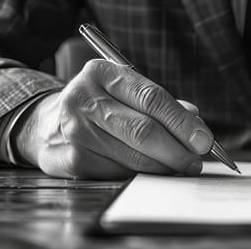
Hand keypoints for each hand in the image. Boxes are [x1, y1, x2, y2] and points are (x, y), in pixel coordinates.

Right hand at [15, 59, 213, 178]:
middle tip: (196, 160)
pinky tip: (154, 172)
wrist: (46, 125)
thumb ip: (159, 104)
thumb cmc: (98, 106)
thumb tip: (195, 121)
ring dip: (165, 166)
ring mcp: (76, 131)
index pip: (151, 98)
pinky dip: (144, 175)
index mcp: (101, 73)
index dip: (181, 122)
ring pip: (134, 157)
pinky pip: (120, 173)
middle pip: (143, 130)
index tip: (204, 139)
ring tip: (182, 166)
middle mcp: (84, 99)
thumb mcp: (124, 92)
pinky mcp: (73, 160)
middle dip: (178, 150)